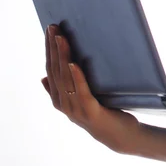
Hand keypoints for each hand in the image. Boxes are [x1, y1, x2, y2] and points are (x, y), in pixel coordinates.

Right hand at [42, 25, 140, 153]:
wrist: (122, 136)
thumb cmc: (104, 113)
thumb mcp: (82, 99)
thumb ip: (64, 89)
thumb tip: (44, 77)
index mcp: (61, 100)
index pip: (51, 70)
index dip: (49, 50)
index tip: (50, 30)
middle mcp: (65, 105)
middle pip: (55, 72)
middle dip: (53, 48)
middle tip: (53, 28)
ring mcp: (76, 110)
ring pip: (65, 80)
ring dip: (63, 57)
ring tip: (61, 38)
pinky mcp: (90, 113)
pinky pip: (81, 92)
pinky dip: (76, 77)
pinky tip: (74, 64)